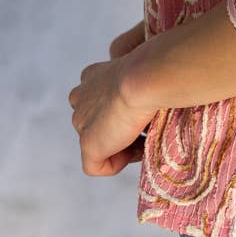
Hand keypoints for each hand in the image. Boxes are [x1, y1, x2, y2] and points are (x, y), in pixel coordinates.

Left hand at [69, 21, 155, 176]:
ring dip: (121, 146)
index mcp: (92, 77)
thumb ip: (140, 85)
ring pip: (98, 143)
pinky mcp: (88, 144)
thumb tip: (151, 106)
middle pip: (97, 124)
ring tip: (145, 140)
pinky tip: (136, 151)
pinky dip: (116, 164)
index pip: (100, 103)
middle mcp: (81, 98)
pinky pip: (95, 166)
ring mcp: (82, 122)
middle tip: (147, 130)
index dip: (121, 113)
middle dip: (119, 130)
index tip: (143, 114)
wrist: (146, 76)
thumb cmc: (154, 70)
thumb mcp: (144, 73)